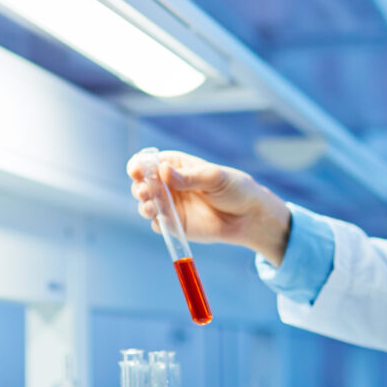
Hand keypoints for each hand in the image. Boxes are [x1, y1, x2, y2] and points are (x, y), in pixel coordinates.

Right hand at [126, 150, 291, 264]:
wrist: (249, 217)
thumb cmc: (235, 189)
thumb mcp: (214, 177)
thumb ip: (189, 177)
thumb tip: (163, 171)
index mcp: (176, 165)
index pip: (150, 162)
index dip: (140, 165)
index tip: (137, 170)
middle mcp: (169, 185)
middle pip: (143, 183)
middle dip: (140, 186)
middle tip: (146, 191)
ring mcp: (171, 205)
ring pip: (146, 204)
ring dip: (144, 204)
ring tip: (150, 205)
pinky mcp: (175, 225)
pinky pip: (158, 224)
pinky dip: (155, 221)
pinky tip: (160, 218)